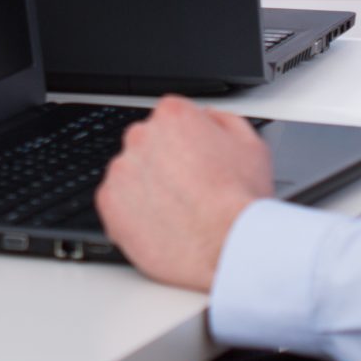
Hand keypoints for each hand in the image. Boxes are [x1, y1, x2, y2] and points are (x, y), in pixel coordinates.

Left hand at [95, 95, 272, 289]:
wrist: (227, 245)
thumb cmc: (240, 199)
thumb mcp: (251, 145)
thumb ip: (223, 120)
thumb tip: (208, 118)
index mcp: (172, 116)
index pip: (169, 119)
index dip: (184, 142)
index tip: (192, 161)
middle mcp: (141, 136)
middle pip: (146, 144)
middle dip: (163, 163)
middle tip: (187, 189)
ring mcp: (121, 170)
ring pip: (130, 174)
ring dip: (146, 188)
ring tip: (175, 211)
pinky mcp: (109, 202)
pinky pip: (116, 203)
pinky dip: (131, 213)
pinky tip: (159, 224)